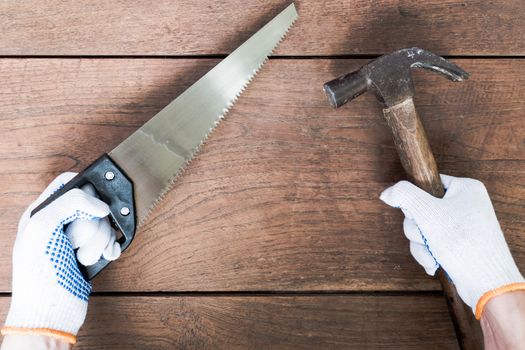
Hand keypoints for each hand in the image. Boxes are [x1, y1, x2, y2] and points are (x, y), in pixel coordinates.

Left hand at [1, 173, 120, 344]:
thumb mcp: (42, 227)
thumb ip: (69, 203)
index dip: (86, 187)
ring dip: (99, 241)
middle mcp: (60, 223)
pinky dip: (110, 248)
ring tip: (84, 256)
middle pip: (93, 205)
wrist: (50, 313)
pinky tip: (104, 257)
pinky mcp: (90, 253)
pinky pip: (111, 240)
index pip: (69, 183)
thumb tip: (100, 204)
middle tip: (76, 241)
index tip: (95, 202)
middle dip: (92, 224)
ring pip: (104, 224)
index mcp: (42, 211)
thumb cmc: (37, 275)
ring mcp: (76, 239)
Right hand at [380, 174, 524, 318]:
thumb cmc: (465, 244)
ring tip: (433, 254)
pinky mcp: (457, 244)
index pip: (427, 184)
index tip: (417, 212)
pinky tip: (436, 263)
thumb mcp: (427, 212)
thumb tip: (387, 193)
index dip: (415, 199)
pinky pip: (431, 243)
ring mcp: (461, 226)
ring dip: (421, 245)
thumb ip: (404, 195)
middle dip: (417, 229)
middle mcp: (464, 205)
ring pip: (423, 229)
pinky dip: (428, 254)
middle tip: (426, 235)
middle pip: (420, 208)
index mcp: (465, 189)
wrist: (487, 282)